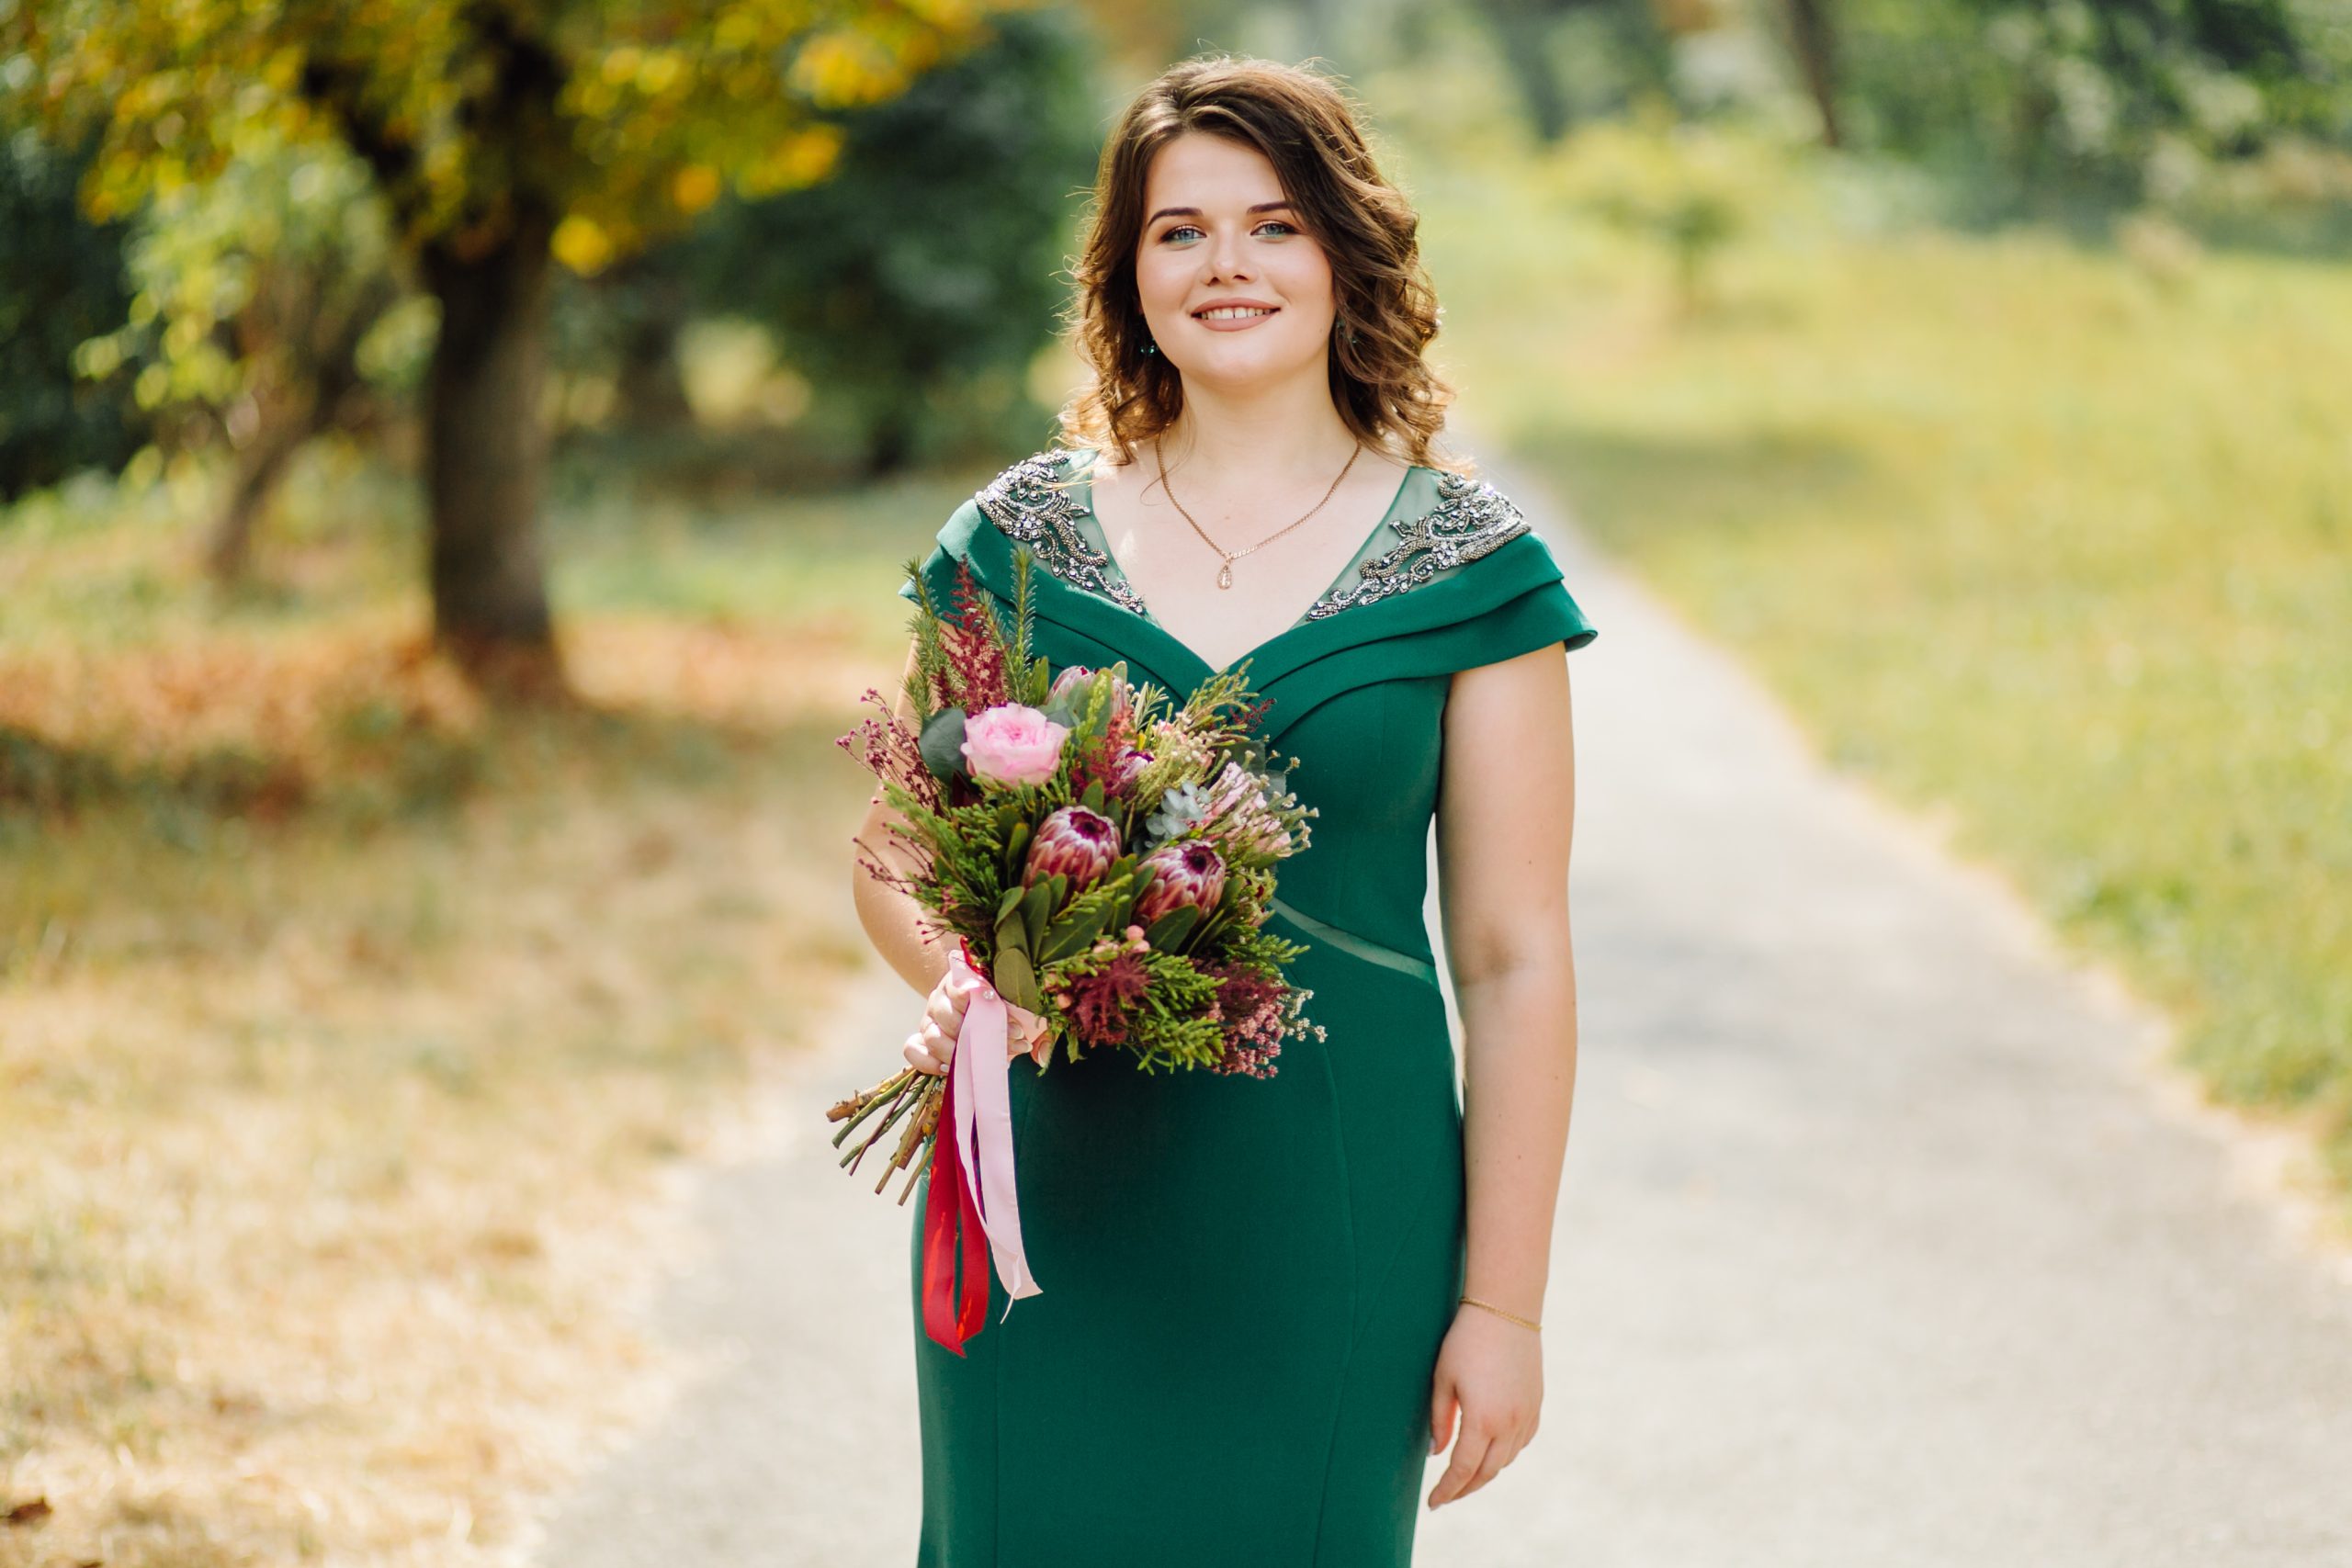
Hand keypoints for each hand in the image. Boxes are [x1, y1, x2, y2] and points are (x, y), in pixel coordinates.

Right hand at [903, 962, 1047, 1075]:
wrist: (980, 1012)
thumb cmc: (1006, 1010)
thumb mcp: (1026, 1012)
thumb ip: (1039, 1029)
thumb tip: (1040, 1055)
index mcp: (963, 979)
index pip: (962, 985)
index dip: (982, 1001)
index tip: (1007, 1016)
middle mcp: (942, 997)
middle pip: (948, 1014)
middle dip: (979, 1035)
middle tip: (1010, 1045)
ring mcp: (929, 1019)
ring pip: (932, 1035)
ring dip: (958, 1053)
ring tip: (981, 1062)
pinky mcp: (921, 1040)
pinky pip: (913, 1050)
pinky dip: (929, 1062)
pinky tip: (951, 1069)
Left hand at [1425, 1302, 1542, 1509]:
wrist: (1506, 1309)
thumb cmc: (1466, 1340)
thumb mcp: (1442, 1379)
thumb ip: (1440, 1421)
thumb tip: (1437, 1453)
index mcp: (1483, 1420)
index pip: (1462, 1469)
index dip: (1447, 1490)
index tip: (1433, 1503)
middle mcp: (1510, 1424)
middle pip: (1487, 1473)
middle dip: (1465, 1489)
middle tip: (1447, 1497)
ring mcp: (1527, 1415)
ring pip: (1506, 1460)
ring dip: (1486, 1473)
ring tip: (1465, 1476)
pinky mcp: (1537, 1404)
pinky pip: (1522, 1441)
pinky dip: (1506, 1454)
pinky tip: (1493, 1452)